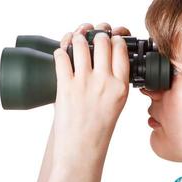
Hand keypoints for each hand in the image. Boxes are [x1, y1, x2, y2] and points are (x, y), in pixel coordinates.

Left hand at [53, 23, 129, 160]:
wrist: (82, 147)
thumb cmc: (99, 128)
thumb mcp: (116, 104)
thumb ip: (114, 82)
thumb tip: (105, 61)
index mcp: (120, 87)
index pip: (120, 50)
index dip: (115, 39)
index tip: (111, 38)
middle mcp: (104, 82)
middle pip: (102, 41)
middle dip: (97, 34)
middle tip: (93, 36)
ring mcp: (84, 83)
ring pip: (81, 44)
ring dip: (77, 37)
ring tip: (76, 39)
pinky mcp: (65, 86)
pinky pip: (61, 57)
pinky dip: (60, 49)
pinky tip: (62, 51)